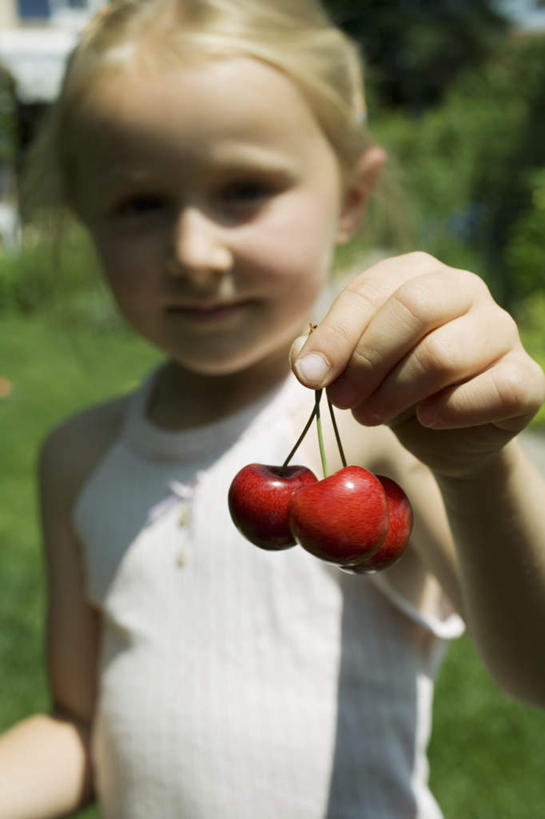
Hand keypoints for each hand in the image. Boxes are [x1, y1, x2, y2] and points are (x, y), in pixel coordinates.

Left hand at [291, 253, 544, 476]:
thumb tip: (308, 360)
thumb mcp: (350, 370)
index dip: (336, 335)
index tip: (309, 376)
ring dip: (396, 394)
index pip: (371, 289)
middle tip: (342, 400)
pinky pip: (490, 391)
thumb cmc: (393, 389)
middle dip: (366, 361)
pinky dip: (448, 413)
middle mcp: (465, 289)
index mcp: (418, 274)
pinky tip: (427, 420)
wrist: (444, 436)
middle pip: (413, 308)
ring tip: (373, 415)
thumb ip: (324, 356)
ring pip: (444, 354)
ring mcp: (501, 330)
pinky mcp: (526, 377)